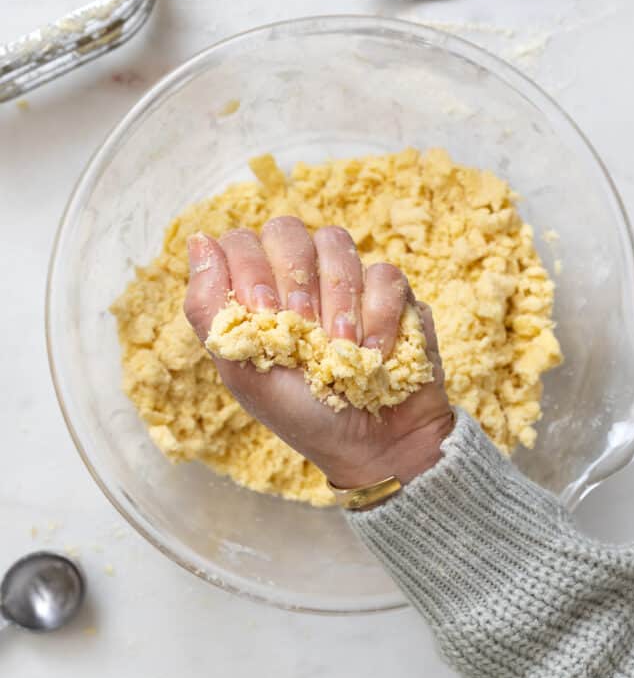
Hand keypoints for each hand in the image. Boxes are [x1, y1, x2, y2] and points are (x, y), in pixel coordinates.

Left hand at [183, 217, 453, 487]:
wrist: (373, 447)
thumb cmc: (302, 414)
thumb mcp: (241, 370)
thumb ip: (209, 307)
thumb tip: (198, 240)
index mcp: (256, 294)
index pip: (242, 241)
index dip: (251, 267)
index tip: (264, 311)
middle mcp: (298, 279)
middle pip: (287, 230)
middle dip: (295, 279)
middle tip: (304, 326)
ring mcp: (347, 282)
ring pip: (337, 242)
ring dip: (339, 298)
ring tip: (342, 346)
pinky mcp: (391, 293)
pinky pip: (385, 273)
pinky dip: (379, 314)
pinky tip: (374, 352)